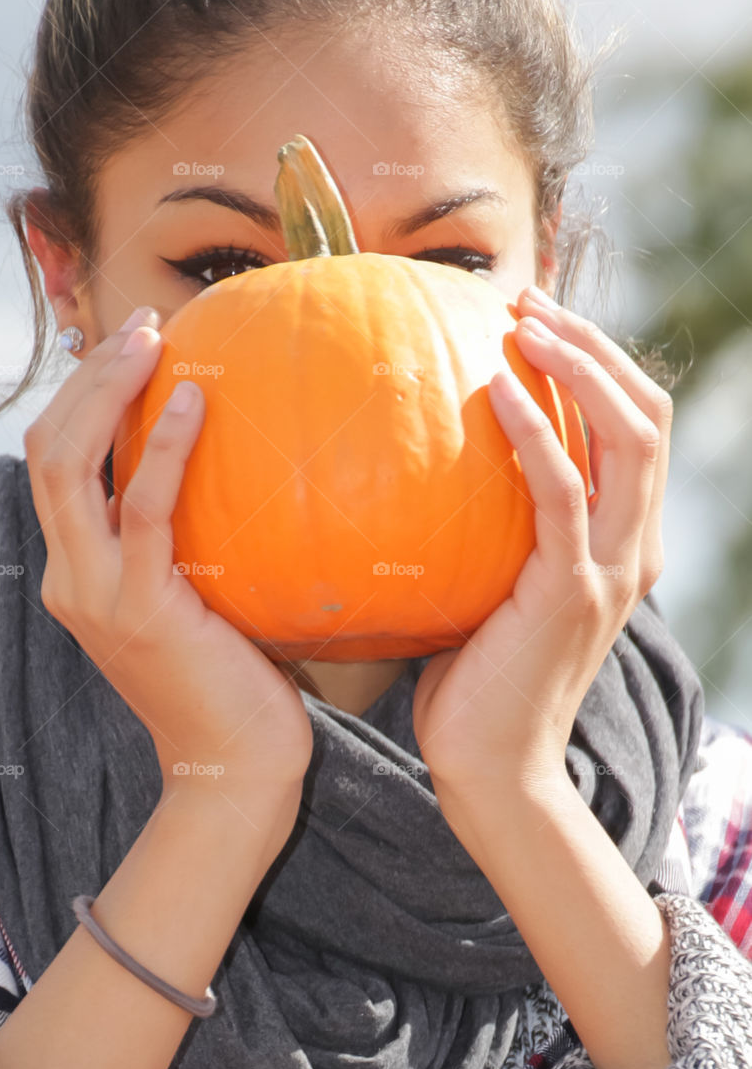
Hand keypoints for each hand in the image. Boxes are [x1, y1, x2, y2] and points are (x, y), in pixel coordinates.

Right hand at [24, 307, 313, 814]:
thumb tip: (249, 465)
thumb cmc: (235, 679)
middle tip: (142, 324)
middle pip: (47, 449)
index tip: (134, 344)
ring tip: (151, 338)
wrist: (235, 769)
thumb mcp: (204, 594)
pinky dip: (163, 449)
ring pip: (69, 467)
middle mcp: (70, 576)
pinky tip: (194, 400)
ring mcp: (94, 594)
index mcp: (79, 571)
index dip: (83, 395)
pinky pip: (143, 511)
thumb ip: (197, 536)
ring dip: (105, 391)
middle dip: (87, 376)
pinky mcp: (139, 609)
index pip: (57, 462)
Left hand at [412, 284, 672, 797]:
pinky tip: (490, 386)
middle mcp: (632, 547)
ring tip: (520, 321)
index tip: (537, 320)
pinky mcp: (570, 589)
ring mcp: (610, 568)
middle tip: (526, 301)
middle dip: (596, 345)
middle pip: (646, 415)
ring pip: (626, 437)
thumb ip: (489, 527)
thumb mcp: (492, 586)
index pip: (634, 429)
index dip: (600, 364)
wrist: (491, 767)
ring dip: (578, 365)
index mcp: (620, 542)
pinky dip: (532, 428)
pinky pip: (559, 488)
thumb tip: (423, 466)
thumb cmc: (476, 679)